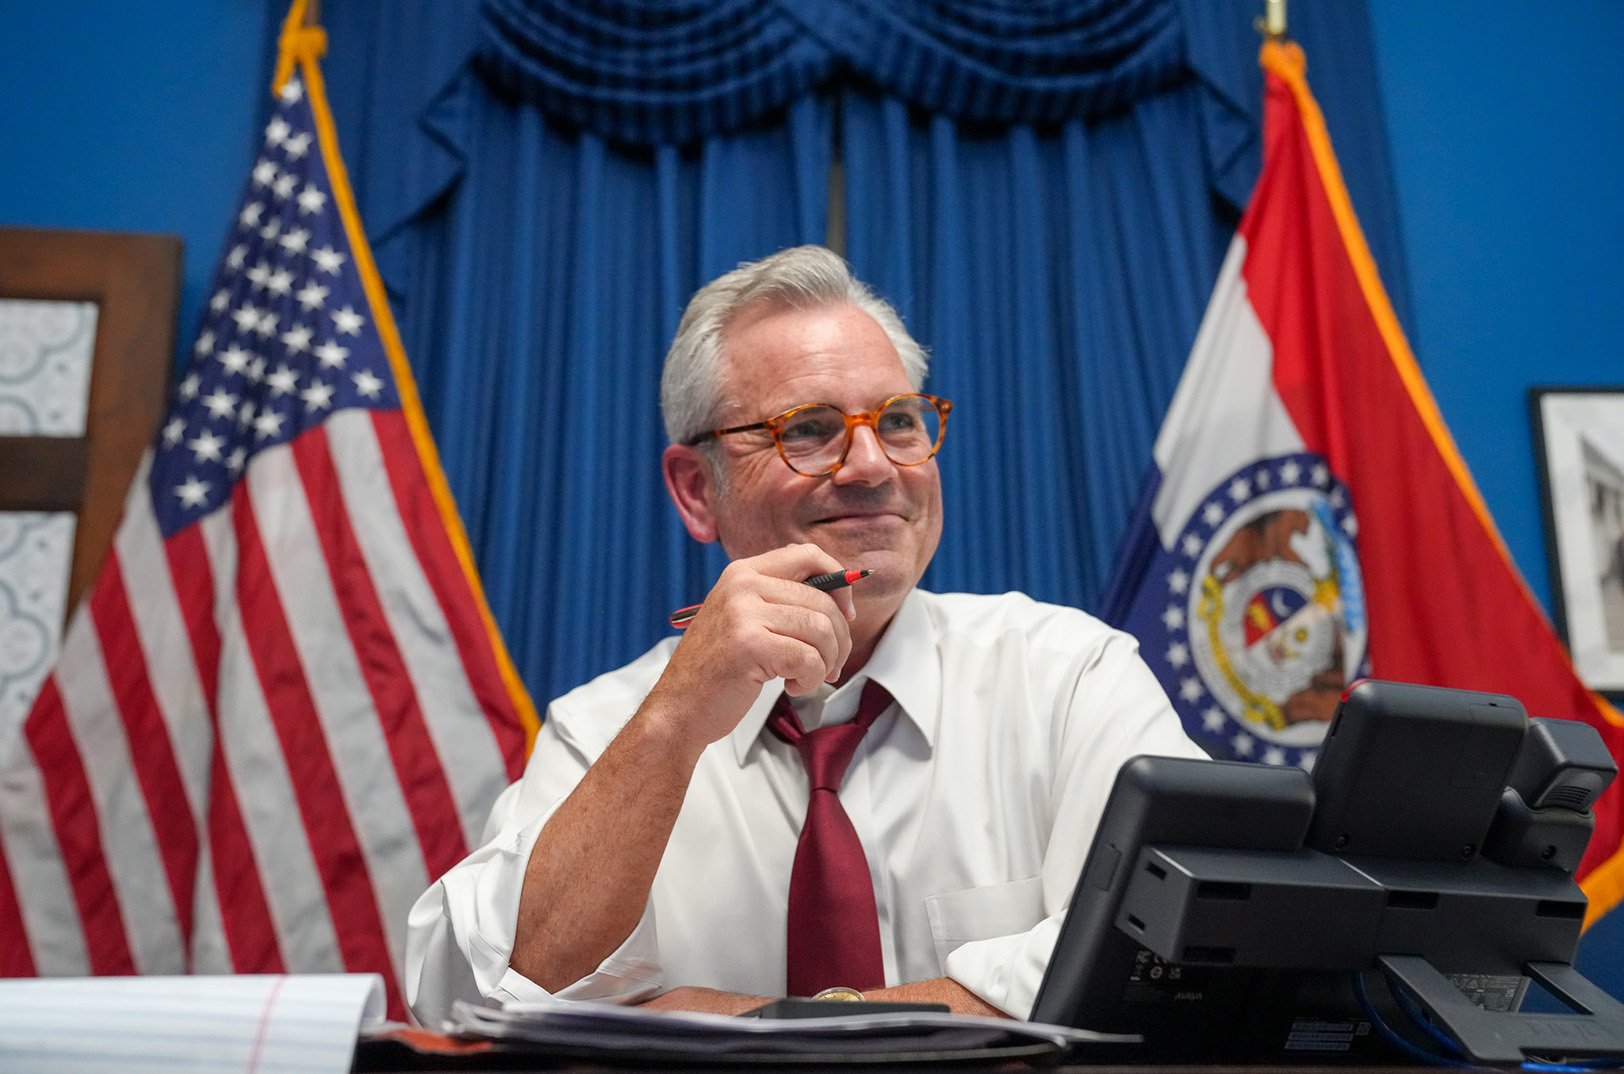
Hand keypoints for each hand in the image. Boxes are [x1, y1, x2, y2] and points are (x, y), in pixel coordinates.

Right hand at [643, 545, 855, 751]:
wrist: (678, 708)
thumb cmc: (718, 670)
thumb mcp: (745, 620)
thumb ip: (783, 602)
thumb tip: (842, 600)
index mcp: (743, 572)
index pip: (809, 555)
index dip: (840, 583)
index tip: (845, 615)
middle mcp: (742, 585)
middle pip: (823, 602)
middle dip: (839, 640)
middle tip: (830, 665)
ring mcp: (743, 613)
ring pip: (821, 630)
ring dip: (826, 662)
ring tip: (806, 677)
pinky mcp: (749, 645)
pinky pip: (809, 659)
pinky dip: (811, 680)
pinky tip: (791, 686)